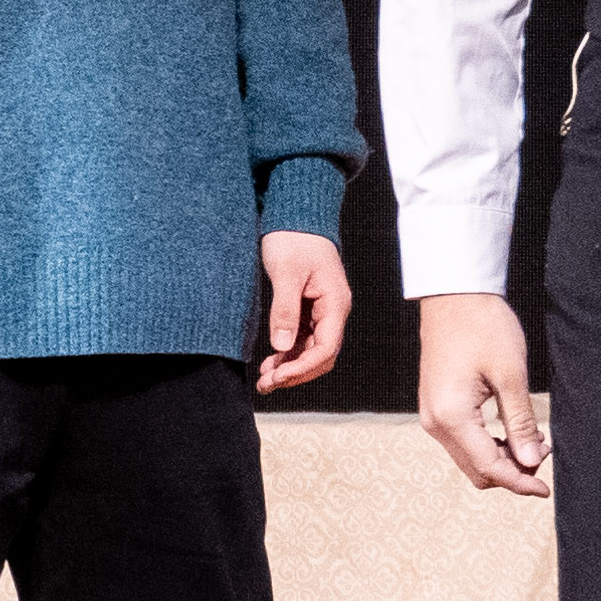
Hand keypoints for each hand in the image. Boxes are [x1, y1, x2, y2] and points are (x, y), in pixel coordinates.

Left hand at [255, 231, 351, 391]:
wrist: (296, 216)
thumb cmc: (293, 239)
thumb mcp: (286, 273)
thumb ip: (285, 310)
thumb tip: (281, 347)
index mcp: (335, 302)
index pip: (326, 348)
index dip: (302, 368)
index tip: (277, 377)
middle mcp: (333, 310)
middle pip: (321, 355)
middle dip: (296, 373)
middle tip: (267, 384)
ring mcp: (323, 310)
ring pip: (311, 350)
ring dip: (291, 367)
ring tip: (265, 379)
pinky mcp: (310, 308)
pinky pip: (303, 339)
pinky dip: (288, 353)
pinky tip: (271, 362)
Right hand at [415, 289, 546, 497]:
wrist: (454, 295)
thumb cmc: (483, 326)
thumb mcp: (511, 375)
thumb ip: (521, 423)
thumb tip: (531, 462)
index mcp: (452, 416)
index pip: (489, 467)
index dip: (520, 482)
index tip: (545, 489)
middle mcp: (435, 422)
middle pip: (477, 470)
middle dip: (512, 472)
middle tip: (544, 453)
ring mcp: (432, 415)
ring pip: (469, 458)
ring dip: (501, 459)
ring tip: (533, 440)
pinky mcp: (436, 406)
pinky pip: (463, 441)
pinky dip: (488, 444)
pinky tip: (512, 431)